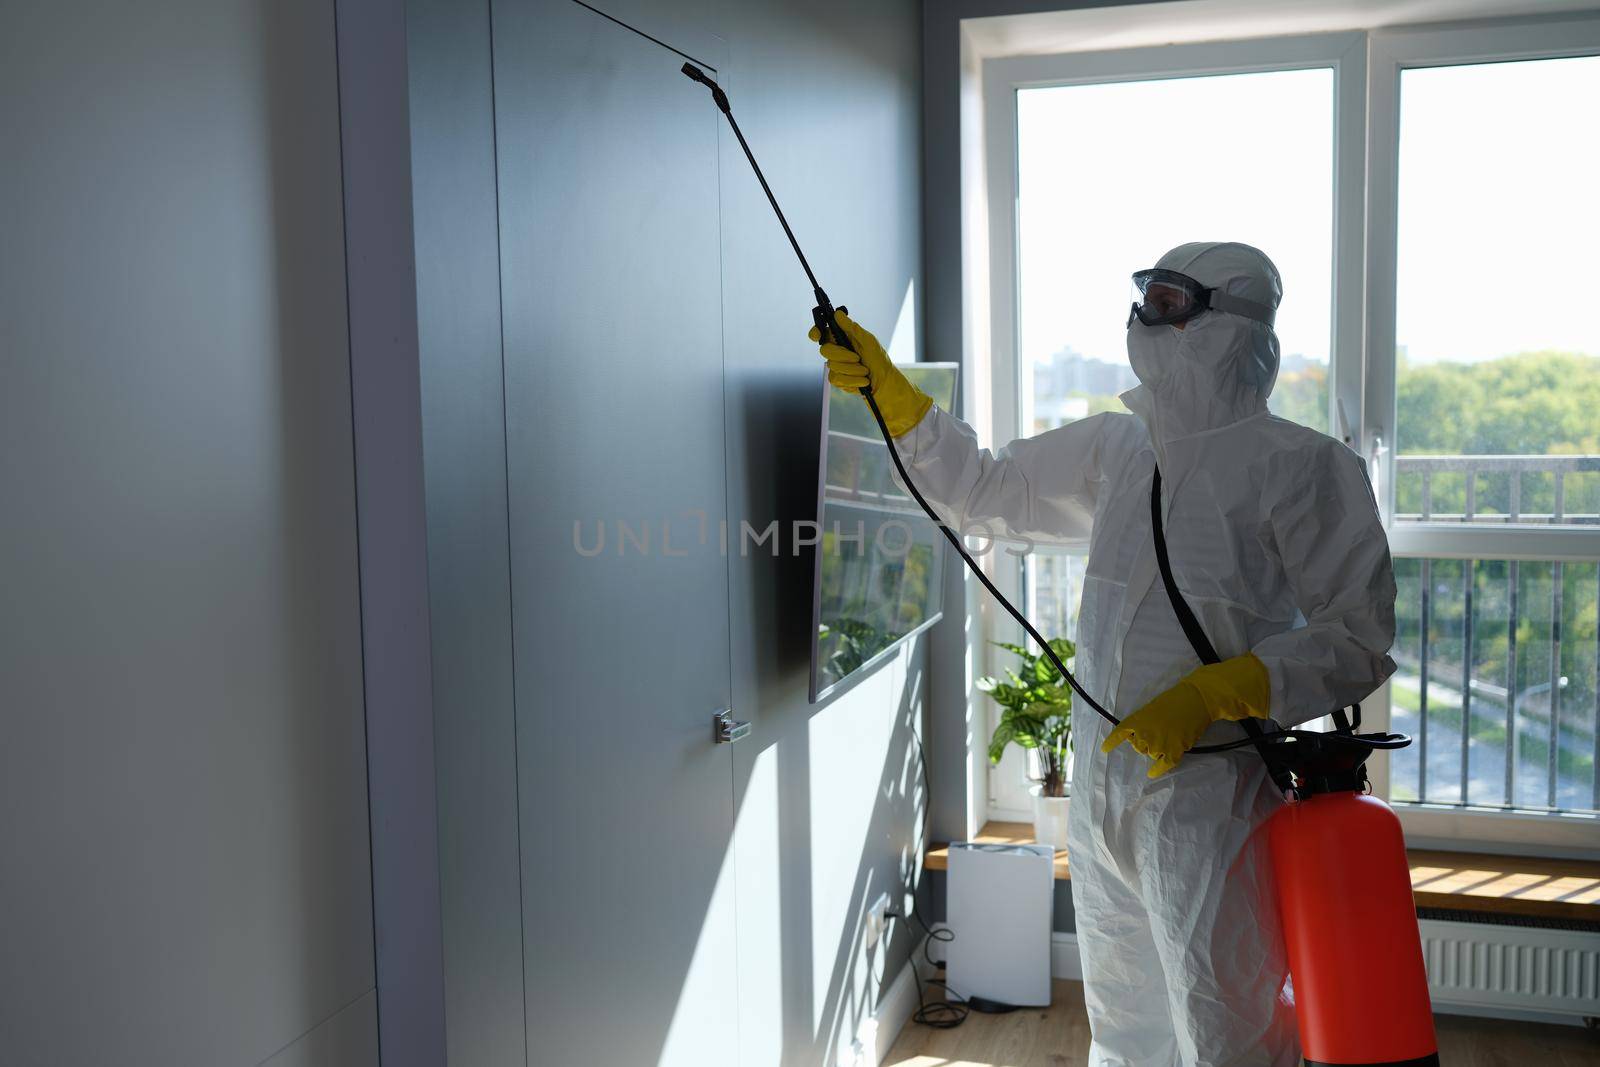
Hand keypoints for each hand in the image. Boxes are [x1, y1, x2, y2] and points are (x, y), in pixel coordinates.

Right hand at [808, 310, 931, 436]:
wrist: (883, 381)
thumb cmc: (878, 359)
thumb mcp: (868, 341)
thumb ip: (853, 328)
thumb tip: (838, 314)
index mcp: (841, 338)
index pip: (822, 332)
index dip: (815, 332)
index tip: (817, 336)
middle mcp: (836, 351)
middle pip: (825, 350)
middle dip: (842, 355)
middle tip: (857, 357)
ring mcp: (835, 366)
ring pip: (833, 366)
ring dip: (853, 369)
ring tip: (865, 370)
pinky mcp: (837, 379)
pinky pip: (837, 378)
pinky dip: (853, 380)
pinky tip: (863, 380)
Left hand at [1100, 654, 1270, 776]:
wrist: (1195, 700)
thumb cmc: (1174, 701)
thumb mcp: (1151, 709)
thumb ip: (1143, 724)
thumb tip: (1141, 740)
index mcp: (1136, 721)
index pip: (1120, 734)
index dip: (1112, 743)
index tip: (1104, 750)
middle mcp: (1143, 735)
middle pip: (1138, 747)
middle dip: (1145, 742)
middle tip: (1160, 730)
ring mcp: (1158, 745)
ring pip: (1151, 755)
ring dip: (1158, 750)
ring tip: (1171, 735)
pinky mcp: (1173, 753)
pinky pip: (1162, 766)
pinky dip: (1157, 771)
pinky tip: (1152, 774)